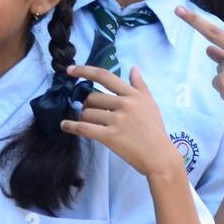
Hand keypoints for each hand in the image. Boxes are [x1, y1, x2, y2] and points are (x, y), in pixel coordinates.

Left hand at [62, 64, 185, 177]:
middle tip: (93, 113)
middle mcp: (124, 105)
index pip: (105, 77)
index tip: (70, 70)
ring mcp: (117, 121)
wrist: (159, 155)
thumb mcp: (150, 104)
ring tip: (91, 124)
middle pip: (92, 97)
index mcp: (133, 95)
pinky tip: (65, 125)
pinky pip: (83, 128)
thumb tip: (134, 68)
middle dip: (88, 105)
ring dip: (84, 118)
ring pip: (87, 113)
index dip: (85, 71)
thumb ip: (140, 85)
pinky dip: (71, 126)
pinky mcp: (109, 136)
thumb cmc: (155, 129)